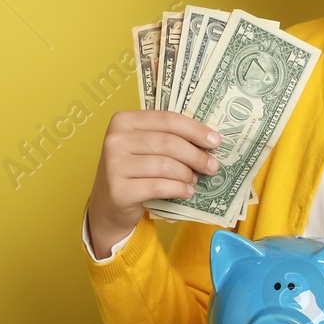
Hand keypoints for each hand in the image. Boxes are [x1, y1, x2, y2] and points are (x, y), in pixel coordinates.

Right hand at [87, 110, 221, 258]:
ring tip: (194, 180)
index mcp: (123, 120)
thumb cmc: (133, 171)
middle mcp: (115, 139)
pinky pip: (158, 186)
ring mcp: (114, 165)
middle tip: (212, 166)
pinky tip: (186, 192)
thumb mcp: (144, 148)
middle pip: (168, 143)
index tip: (215, 141)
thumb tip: (208, 141)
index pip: (167, 119)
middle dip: (195, 155)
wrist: (108, 205)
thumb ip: (168, 138)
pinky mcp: (118, 190)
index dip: (194, 129)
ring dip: (187, 174)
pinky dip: (178, 189)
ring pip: (165, 166)